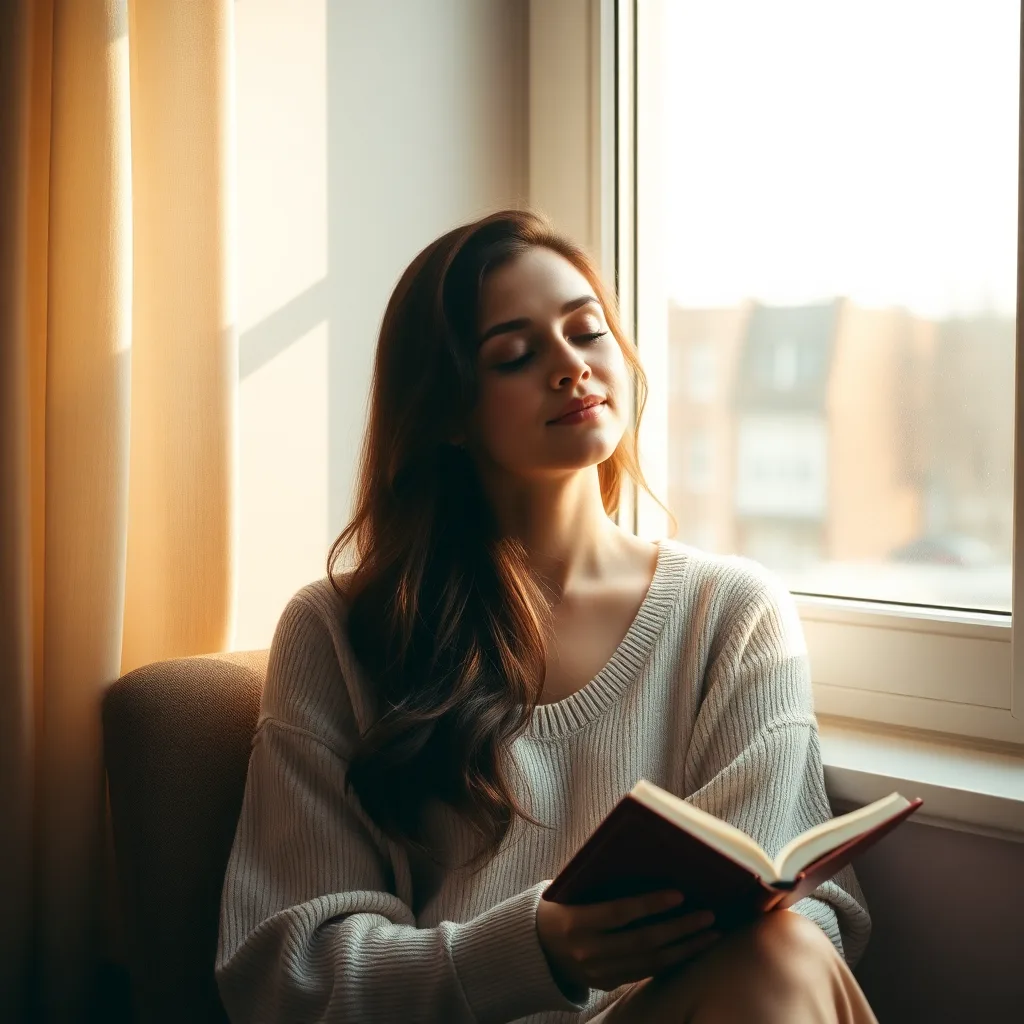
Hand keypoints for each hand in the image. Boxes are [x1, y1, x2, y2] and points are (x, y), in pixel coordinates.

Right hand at [535, 885, 721, 993]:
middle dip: (679, 928)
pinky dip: (672, 960)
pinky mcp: (608, 983)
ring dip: (685, 948)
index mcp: (577, 921)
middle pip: (643, 941)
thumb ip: (603, 881)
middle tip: (708, 914)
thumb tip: (649, 863)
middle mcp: (589, 951)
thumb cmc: (564, 904)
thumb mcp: (574, 889)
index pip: (619, 913)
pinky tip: (692, 948)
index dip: (650, 904)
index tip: (679, 893)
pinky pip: (646, 973)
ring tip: (711, 933)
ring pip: (650, 963)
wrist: (539, 946)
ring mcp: (599, 972)